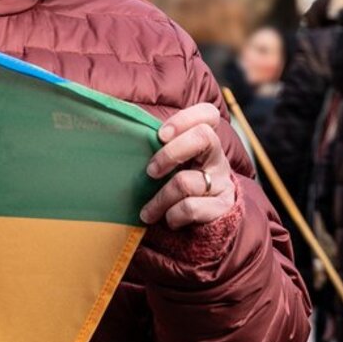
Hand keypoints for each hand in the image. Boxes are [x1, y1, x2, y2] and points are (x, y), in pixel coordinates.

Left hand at [138, 103, 236, 228]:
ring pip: (186, 181)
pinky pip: (190, 207)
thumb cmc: (176, 191)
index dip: (184, 119)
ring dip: (159, 199)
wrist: (205, 227)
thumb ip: (156, 150)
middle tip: (150, 171)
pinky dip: (172, 216)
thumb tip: (120, 131)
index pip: (208, 114)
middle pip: (204, 136)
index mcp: (203, 143)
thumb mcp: (170, 167)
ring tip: (147, 213)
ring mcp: (222, 182)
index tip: (160, 135)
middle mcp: (217, 158)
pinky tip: (169, 220)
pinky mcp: (222, 207)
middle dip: (170, 153)